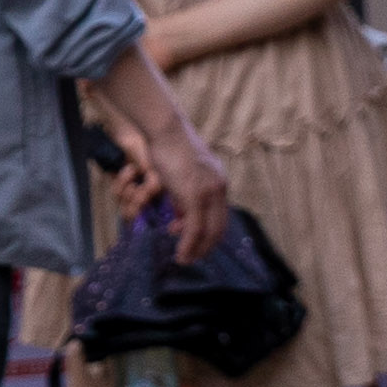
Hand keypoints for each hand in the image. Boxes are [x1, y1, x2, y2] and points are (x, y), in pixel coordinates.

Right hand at [104, 109, 232, 263]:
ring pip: (208, 232)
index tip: (191, 240)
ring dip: (196, 250)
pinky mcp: (195, 194)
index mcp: (218, 182)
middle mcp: (219, 188)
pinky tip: (181, 253)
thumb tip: (181, 214)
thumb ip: (185, 192)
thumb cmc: (169, 145)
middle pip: (219, 228)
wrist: (166, 128)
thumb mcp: (183, 172)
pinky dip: (188, 244)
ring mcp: (209, 192)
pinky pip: (194, 228)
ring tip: (184, 259)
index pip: (220, 217)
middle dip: (206, 247)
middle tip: (191, 257)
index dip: (208, 234)